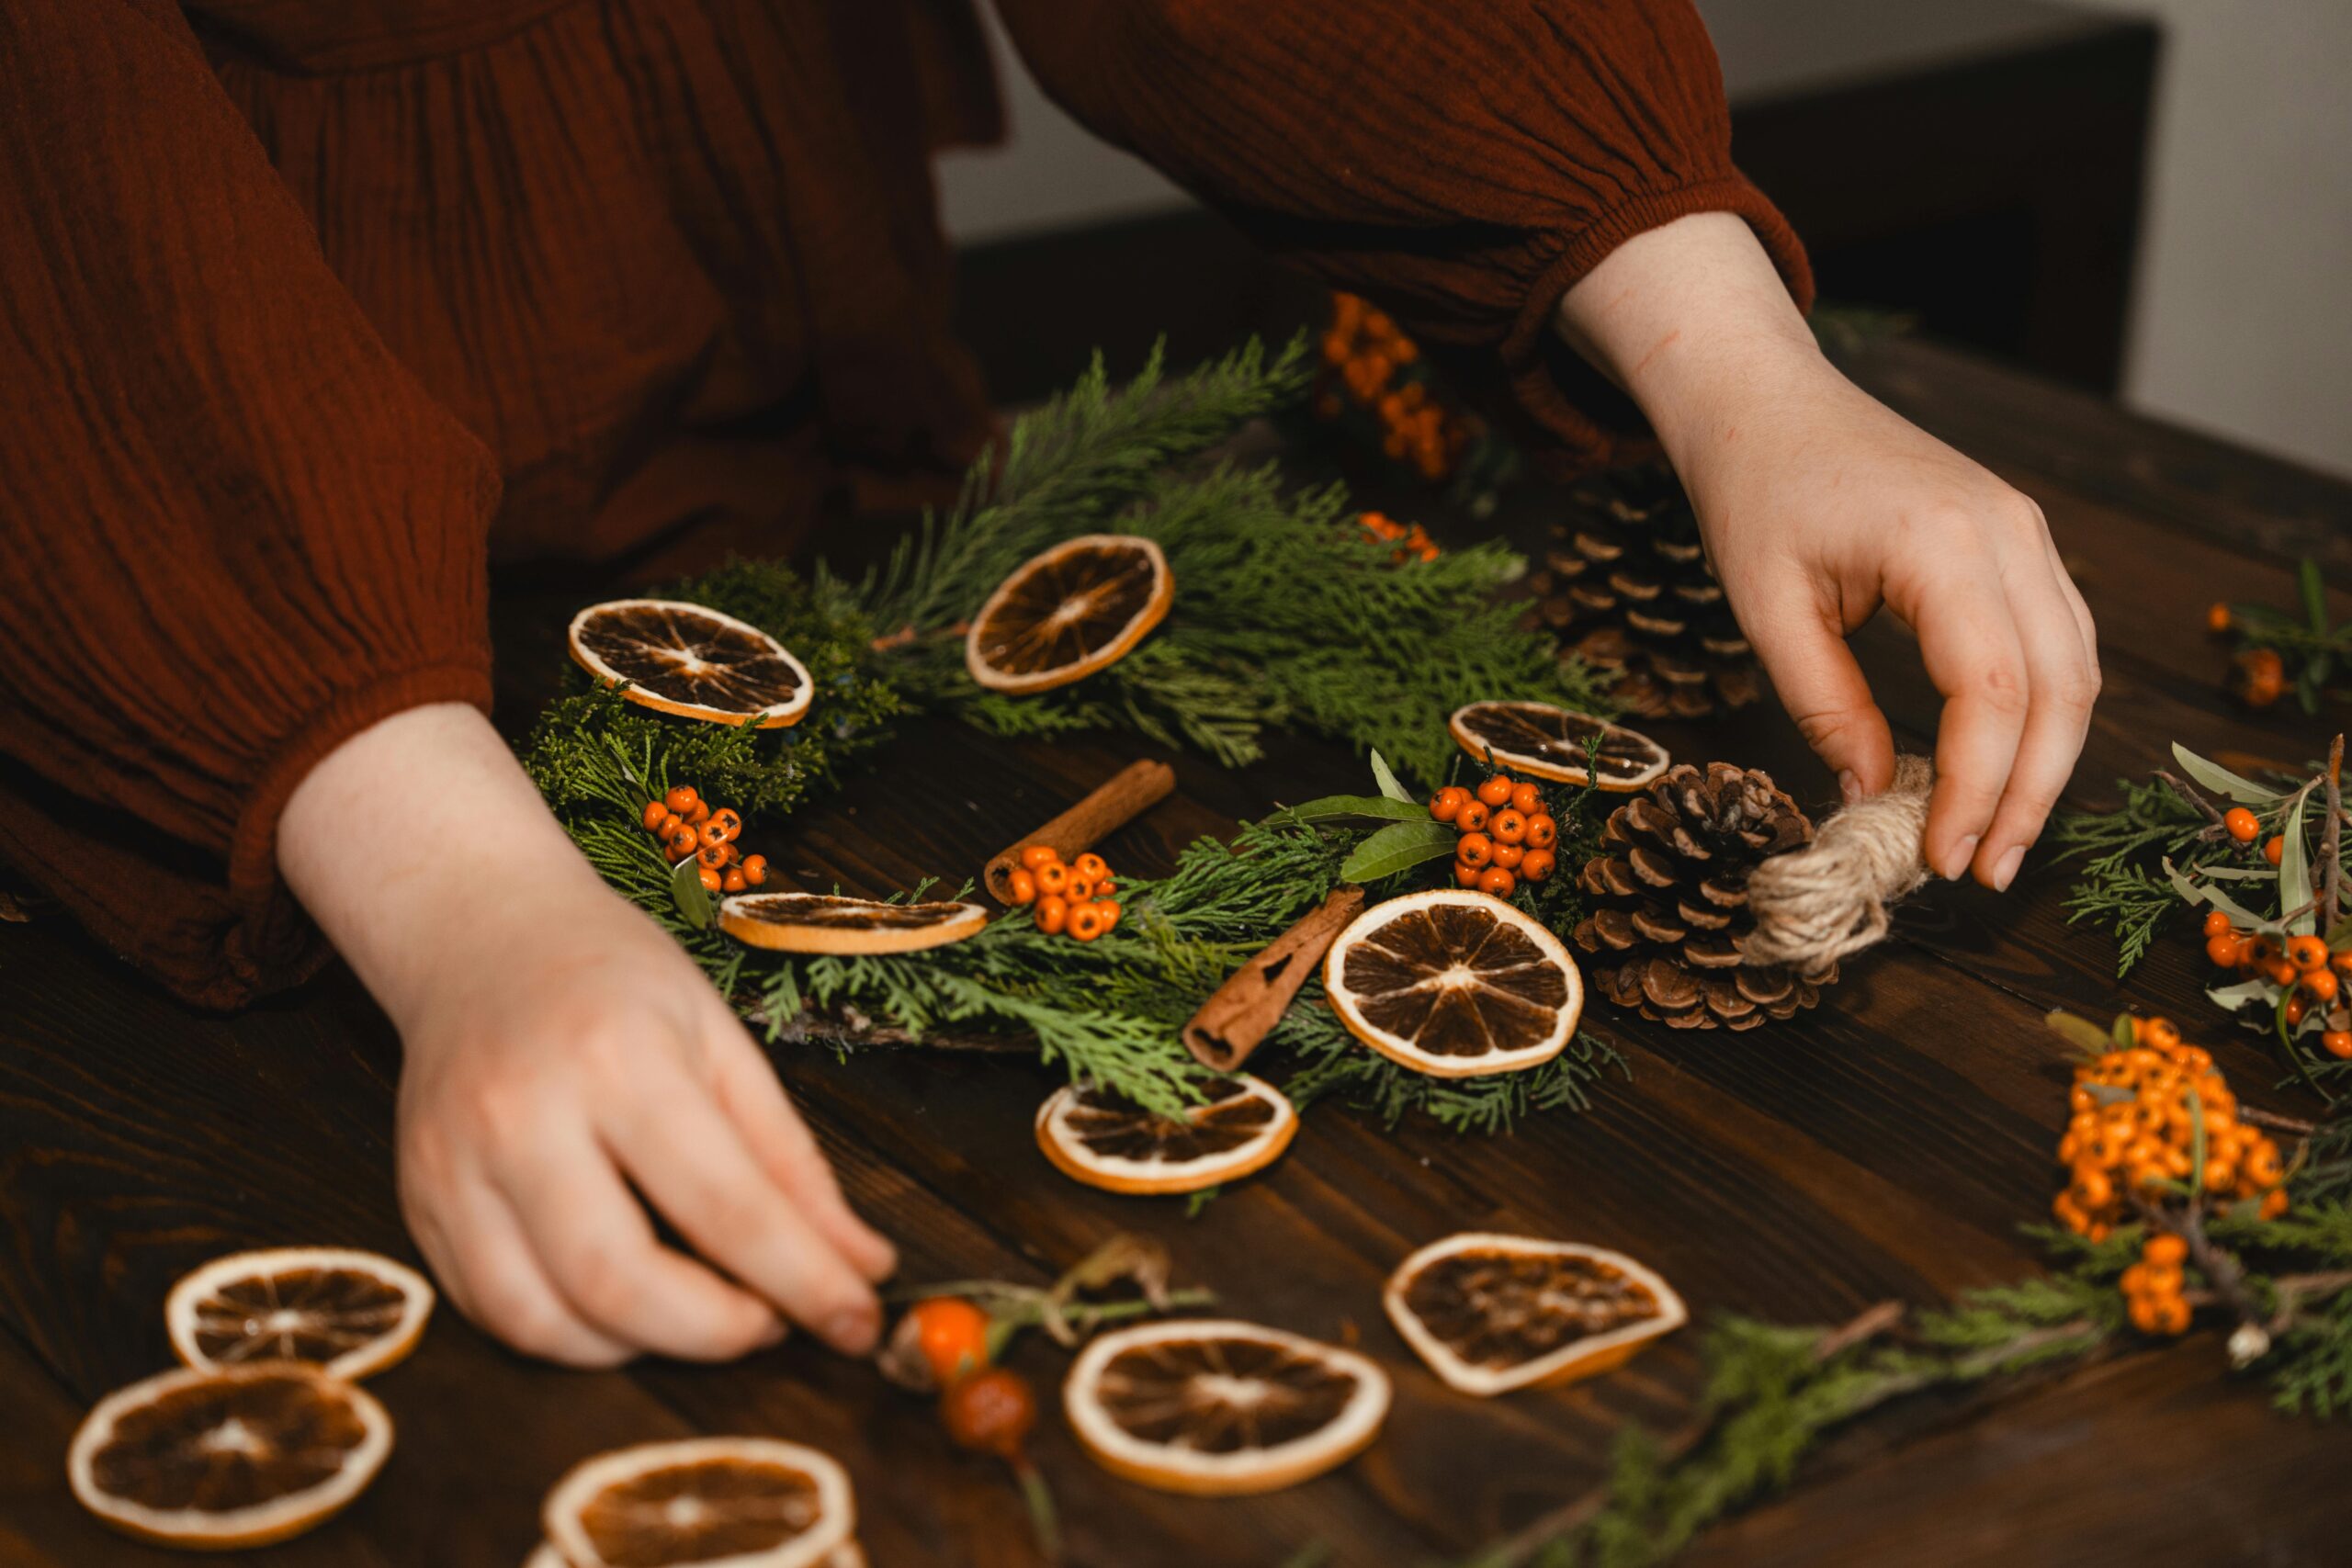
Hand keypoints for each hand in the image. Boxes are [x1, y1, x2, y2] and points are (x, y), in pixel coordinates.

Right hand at [279, 704, 894, 1364]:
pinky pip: (493, 1312)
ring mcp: (454, 1165)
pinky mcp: (417, 1203)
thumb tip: (859, 1266)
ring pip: (542, 1319)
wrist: (480, 932)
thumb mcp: (723, 1040)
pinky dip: (570, 1336)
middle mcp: (522, 1116)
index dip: (802, 1281)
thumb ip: (790, 1160)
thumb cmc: (613, 977)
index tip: (856, 1322)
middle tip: (771, 1324)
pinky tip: (622, 1309)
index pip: (724, 1203)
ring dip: (640, 1348)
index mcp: (619, 1058)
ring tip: (698, 1314)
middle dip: (714, 1333)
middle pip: (618, 1280)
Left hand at [1555, 214, 2098, 887]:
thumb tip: (1870, 796)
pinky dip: (2042, 714)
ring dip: (2047, 763)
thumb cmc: (1754, 491)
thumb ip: (1823, 705)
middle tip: (1983, 873)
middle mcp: (2008, 533)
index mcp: (1942, 544)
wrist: (1765, 401)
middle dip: (2029, 795)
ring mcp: (2025, 531)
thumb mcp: (1767, 608)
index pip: (1993, 693)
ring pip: (2076, 668)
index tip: (1938, 858)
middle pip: (2060, 689)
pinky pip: (2058, 639)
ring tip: (1996, 842)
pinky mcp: (2018, 540)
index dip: (1976, 790)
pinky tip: (2003, 771)